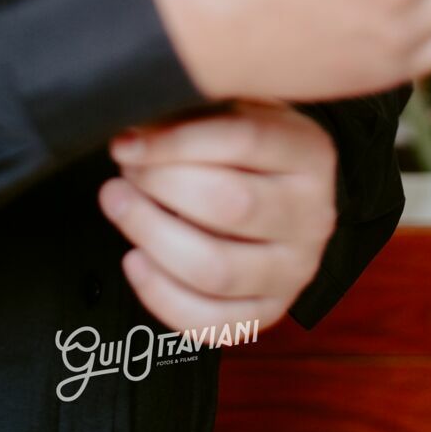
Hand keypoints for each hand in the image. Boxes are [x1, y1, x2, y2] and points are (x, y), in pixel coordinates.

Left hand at [98, 99, 336, 332]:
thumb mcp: (237, 108)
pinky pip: (213, 323)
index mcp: (310, 152)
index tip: (126, 143)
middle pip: (231, 206)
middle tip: (123, 174)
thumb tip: (133, 137)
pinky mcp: (271, 312)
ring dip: (153, 236)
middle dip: (160, 187)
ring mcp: (295, 271)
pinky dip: (163, 296)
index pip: (244, 141)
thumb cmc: (249, 145)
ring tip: (118, 206)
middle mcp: (312, 215)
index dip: (176, 142)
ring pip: (217, 270)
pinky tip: (134, 260)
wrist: (290, 192)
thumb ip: (194, 114)